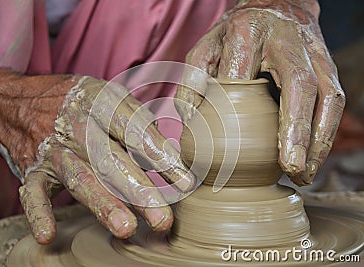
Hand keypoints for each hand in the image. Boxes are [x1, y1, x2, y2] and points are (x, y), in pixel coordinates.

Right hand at [0, 68, 194, 243]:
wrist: (21, 103)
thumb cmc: (78, 103)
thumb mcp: (109, 96)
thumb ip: (138, 123)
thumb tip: (170, 156)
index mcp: (99, 102)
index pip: (133, 129)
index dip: (158, 154)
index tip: (184, 181)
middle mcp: (76, 126)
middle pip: (111, 159)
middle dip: (138, 190)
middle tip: (162, 218)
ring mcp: (54, 150)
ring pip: (80, 178)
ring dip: (102, 203)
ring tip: (126, 228)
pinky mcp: (33, 169)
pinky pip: (32, 192)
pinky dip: (38, 213)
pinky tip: (48, 235)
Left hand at [175, 0, 344, 185]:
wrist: (274, 6)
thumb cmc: (233, 36)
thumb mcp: (204, 49)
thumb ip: (192, 82)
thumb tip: (191, 123)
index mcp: (247, 31)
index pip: (243, 71)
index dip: (242, 109)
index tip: (235, 144)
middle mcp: (286, 39)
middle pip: (298, 84)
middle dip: (296, 128)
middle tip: (291, 167)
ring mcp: (313, 51)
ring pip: (326, 96)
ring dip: (318, 139)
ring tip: (304, 173)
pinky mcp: (329, 64)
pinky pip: (335, 101)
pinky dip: (326, 133)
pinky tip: (313, 159)